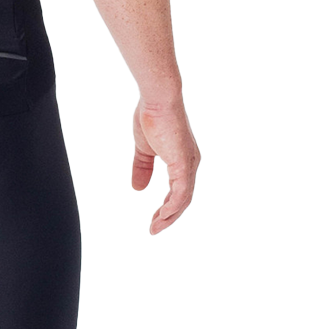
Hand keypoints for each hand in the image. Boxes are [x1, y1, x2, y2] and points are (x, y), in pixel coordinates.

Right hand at [132, 98, 200, 235]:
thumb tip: (138, 188)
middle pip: (182, 199)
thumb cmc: (152, 116)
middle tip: (154, 229)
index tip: (155, 219)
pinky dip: (172, 206)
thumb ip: (143, 167)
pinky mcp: (184, 163)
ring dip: (169, 216)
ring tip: (155, 227)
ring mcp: (189, 164)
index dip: (167, 207)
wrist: (157, 99)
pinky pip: (181, 192)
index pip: (178, 191)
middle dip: (168, 217)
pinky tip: (163, 215)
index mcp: (182, 160)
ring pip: (183, 199)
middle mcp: (190, 164)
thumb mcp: (144, 148)